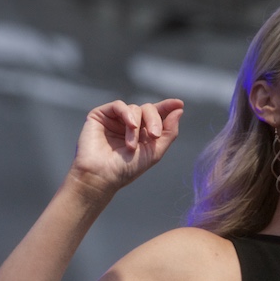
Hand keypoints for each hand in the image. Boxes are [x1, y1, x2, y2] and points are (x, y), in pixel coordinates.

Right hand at [70, 98, 184, 193]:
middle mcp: (129, 124)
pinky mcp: (100, 115)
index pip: (156, 114)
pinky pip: (119, 105)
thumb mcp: (154, 151)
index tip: (179, 103)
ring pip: (135, 108)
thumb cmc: (126, 168)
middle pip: (148, 109)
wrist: (101, 176)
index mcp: (142, 132)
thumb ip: (169, 131)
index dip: (167, 107)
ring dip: (137, 127)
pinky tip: (131, 126)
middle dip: (154, 120)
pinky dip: (127, 114)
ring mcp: (115, 119)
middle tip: (155, 136)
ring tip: (132, 145)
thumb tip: (179, 109)